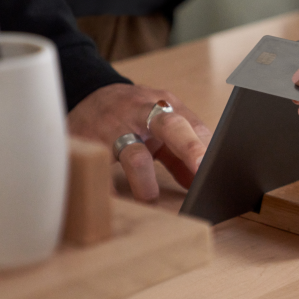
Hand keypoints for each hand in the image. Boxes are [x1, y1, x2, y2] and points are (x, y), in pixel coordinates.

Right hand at [68, 84, 211, 202]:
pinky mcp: (88, 143)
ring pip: (135, 155)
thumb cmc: (129, 116)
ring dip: (146, 183)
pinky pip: (100, 171)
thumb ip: (178, 153)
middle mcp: (141, 113)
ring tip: (150, 200)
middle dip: (189, 148)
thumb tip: (198, 183)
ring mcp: (114, 127)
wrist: (84, 94)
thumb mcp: (157, 127)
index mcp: (164, 107)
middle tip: (200, 171)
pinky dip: (108, 191)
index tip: (213, 168)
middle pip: (170, 126)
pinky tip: (114, 204)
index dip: (204, 148)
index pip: (192, 125)